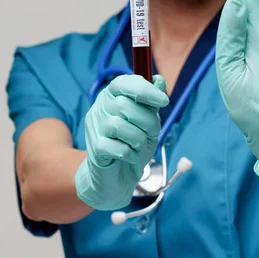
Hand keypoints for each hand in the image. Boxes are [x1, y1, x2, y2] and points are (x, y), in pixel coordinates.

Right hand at [75, 74, 168, 209]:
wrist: (119, 177)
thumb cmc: (133, 145)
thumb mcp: (148, 123)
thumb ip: (152, 103)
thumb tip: (159, 80)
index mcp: (112, 97)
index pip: (123, 83)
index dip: (145, 90)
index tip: (164, 101)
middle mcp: (100, 108)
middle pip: (124, 105)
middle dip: (148, 121)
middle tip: (152, 132)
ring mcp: (94, 128)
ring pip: (119, 125)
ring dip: (138, 139)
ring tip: (139, 146)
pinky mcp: (95, 149)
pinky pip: (116, 147)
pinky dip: (130, 154)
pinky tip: (131, 157)